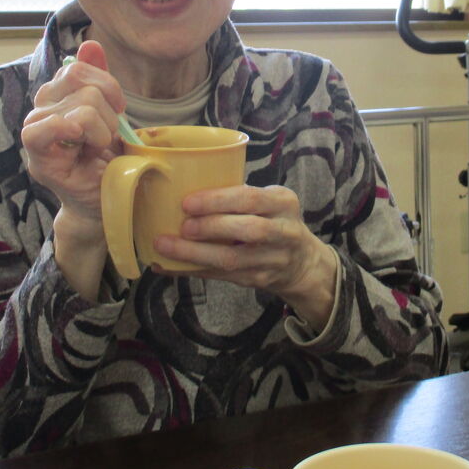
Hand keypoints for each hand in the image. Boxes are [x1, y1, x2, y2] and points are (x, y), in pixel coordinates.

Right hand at [21, 41, 125, 298]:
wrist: (107, 202)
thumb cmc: (107, 159)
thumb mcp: (109, 113)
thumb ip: (98, 79)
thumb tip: (91, 44)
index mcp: (56, 96)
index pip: (77, 67)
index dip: (106, 85)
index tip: (117, 110)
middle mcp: (40, 110)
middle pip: (82, 82)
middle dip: (108, 112)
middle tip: (106, 138)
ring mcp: (36, 132)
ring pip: (81, 105)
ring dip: (102, 131)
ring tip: (98, 149)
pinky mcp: (38, 158)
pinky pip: (49, 127)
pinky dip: (79, 133)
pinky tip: (87, 149)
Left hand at [153, 185, 339, 330]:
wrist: (301, 262)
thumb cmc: (273, 221)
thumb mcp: (269, 202)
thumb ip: (239, 196)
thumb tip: (181, 188)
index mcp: (283, 202)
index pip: (251, 198)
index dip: (218, 200)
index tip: (188, 202)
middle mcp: (284, 231)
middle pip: (248, 230)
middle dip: (210, 227)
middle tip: (182, 226)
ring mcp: (273, 260)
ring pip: (233, 259)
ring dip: (196, 253)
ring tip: (167, 246)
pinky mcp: (259, 280)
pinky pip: (222, 276)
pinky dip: (194, 269)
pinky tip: (172, 265)